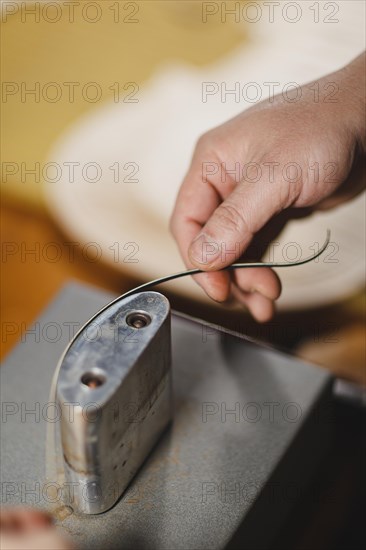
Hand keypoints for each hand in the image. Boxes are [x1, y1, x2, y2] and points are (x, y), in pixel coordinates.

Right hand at [170, 53, 364, 321]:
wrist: (365, 119)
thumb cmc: (321, 128)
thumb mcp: (276, 176)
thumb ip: (237, 219)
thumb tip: (203, 257)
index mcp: (211, 163)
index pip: (187, 221)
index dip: (198, 260)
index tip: (219, 289)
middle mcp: (224, 181)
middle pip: (210, 241)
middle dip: (229, 274)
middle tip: (255, 298)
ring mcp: (247, 197)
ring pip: (233, 249)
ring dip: (246, 279)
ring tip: (266, 303)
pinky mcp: (270, 209)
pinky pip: (255, 246)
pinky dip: (259, 269)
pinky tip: (268, 289)